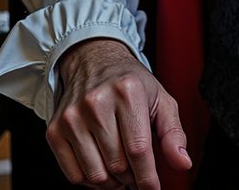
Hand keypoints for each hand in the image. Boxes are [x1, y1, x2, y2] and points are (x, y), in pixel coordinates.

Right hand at [46, 38, 191, 189]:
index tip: (153, 188)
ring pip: (96, 174)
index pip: (139, 149)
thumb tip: (183, 163)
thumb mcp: (160, 99)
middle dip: (132, 178)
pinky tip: (102, 167)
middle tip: (137, 173)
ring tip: (121, 170)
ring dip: (112, 183)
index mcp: (128, 92)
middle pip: (117, 165)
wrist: (94, 61)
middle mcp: (97, 102)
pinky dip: (91, 181)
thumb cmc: (130, 83)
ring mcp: (73, 117)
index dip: (148, 177)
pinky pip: (73, 175)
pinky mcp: (55, 130)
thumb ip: (173, 132)